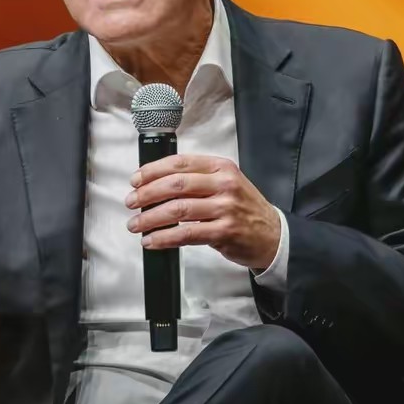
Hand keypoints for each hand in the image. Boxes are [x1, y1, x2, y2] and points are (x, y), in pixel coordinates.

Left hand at [125, 155, 279, 269]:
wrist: (273, 235)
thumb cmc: (244, 208)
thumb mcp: (226, 183)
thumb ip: (197, 179)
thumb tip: (155, 183)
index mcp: (221, 167)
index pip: (180, 163)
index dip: (152, 170)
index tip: (135, 179)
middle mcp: (224, 184)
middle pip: (175, 184)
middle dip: (147, 193)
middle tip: (131, 202)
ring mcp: (225, 208)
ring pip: (177, 209)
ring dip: (150, 217)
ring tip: (135, 224)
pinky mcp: (223, 232)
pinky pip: (186, 234)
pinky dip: (164, 237)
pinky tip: (151, 240)